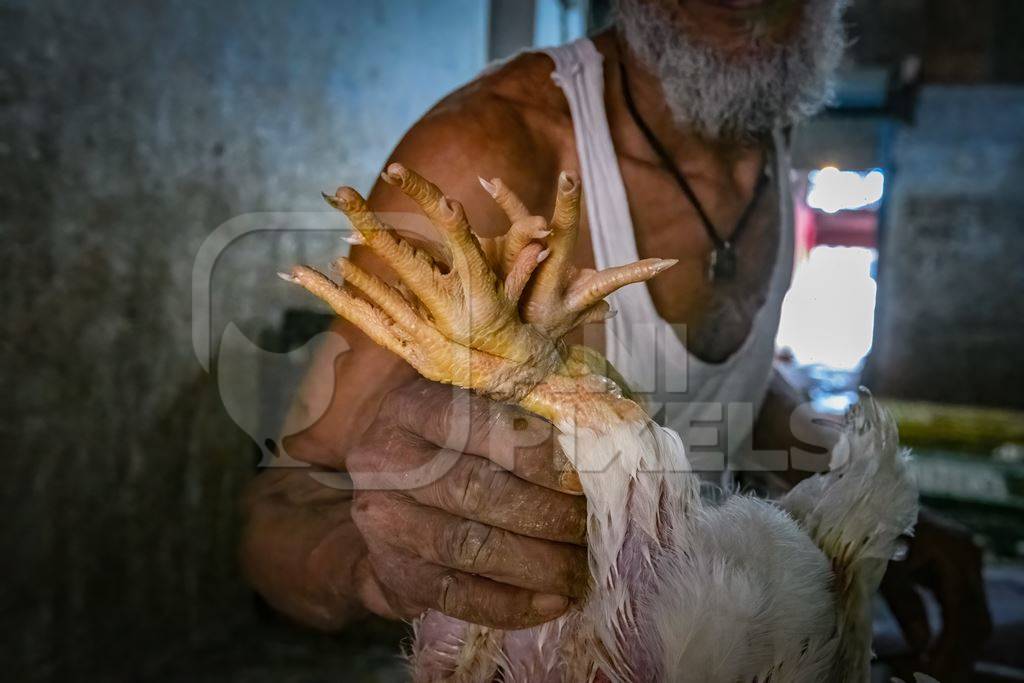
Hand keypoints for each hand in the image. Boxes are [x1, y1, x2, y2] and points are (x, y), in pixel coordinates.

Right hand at [347, 378, 588, 629]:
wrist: (390, 495)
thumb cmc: (456, 443)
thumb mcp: (475, 407)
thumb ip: (524, 406)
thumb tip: (599, 424)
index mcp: (412, 408)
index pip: (475, 423)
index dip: (535, 451)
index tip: (585, 473)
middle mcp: (387, 462)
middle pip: (477, 489)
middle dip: (548, 513)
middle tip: (593, 526)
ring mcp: (385, 522)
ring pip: (470, 546)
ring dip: (539, 563)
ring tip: (582, 567)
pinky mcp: (393, 572)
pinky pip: (456, 596)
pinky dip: (511, 604)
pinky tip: (553, 602)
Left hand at [881, 508, 991, 681]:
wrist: (860, 500)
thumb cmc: (866, 527)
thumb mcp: (880, 565)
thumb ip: (903, 604)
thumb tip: (921, 645)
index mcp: (954, 551)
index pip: (962, 610)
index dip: (950, 646)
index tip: (932, 670)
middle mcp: (968, 555)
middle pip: (976, 616)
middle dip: (957, 652)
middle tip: (936, 676)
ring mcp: (964, 561)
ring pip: (972, 615)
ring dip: (956, 646)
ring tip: (934, 670)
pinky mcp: (953, 568)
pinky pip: (960, 606)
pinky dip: (949, 631)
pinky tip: (933, 653)